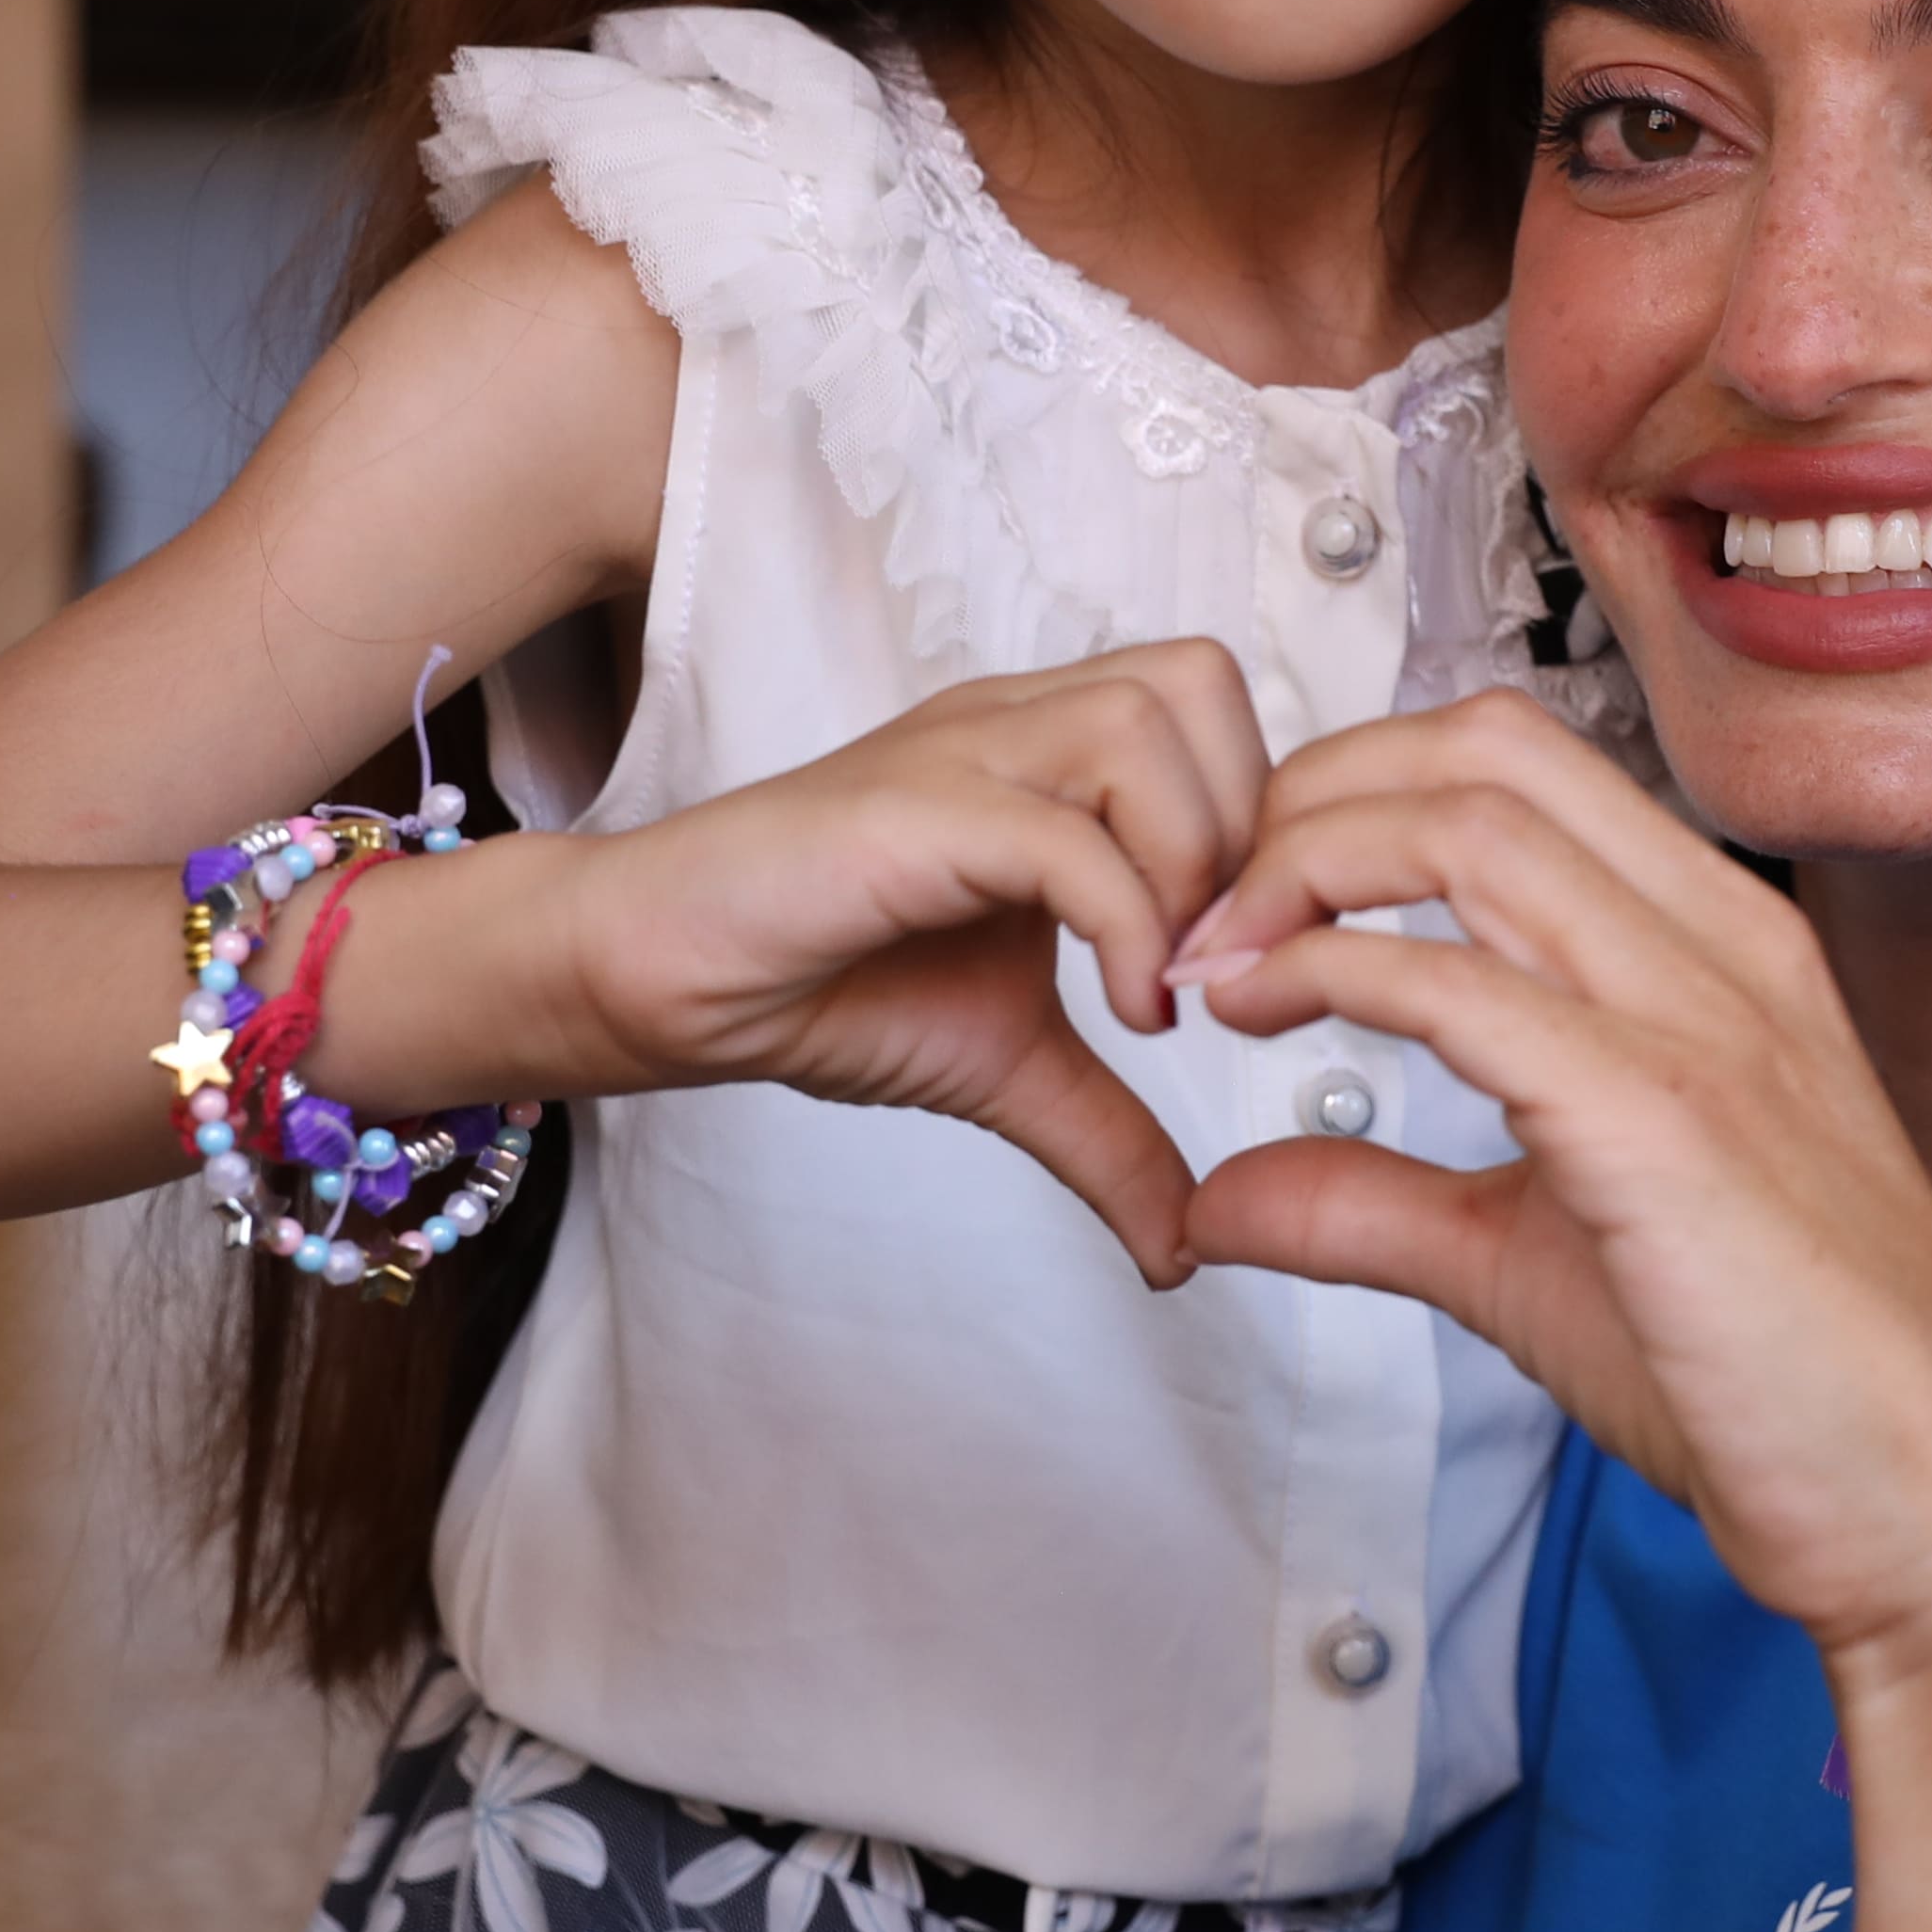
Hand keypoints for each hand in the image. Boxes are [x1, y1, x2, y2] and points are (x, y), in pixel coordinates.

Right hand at [530, 644, 1274, 1282]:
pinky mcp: (910, 812)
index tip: (1235, 964)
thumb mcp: (1009, 1066)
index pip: (1219, 710)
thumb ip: (1109, 1133)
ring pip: (1144, 727)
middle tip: (1212, 963)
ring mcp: (959, 754)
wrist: (670, 978)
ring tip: (1164, 986)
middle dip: (1244, 825)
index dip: (1261, 828)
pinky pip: (1064, 833)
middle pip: (1202, 681)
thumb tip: (1185, 1249)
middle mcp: (1014, 726)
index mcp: (1049, 753)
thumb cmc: (823, 983)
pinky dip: (1126, 924)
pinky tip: (1126, 1014)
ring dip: (1190, 867)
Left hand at [1165, 696, 1931, 1706]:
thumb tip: (1221, 1197)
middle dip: (1306, 795)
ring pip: (1470, 827)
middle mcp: (1720, 950)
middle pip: (1479, 751)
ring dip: (1297, 868)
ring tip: (1209, 957)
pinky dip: (1334, 969)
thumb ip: (1374, 1204)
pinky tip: (1262, 1009)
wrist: (1924, 1512)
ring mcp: (1703, 1022)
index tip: (1244, 897)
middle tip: (1200, 905)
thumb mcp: (1527, 1263)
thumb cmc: (1773, 1387)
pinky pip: (1468, 985)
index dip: (1348, 793)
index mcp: (1716, 948)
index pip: (1510, 763)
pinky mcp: (1665, 1122)